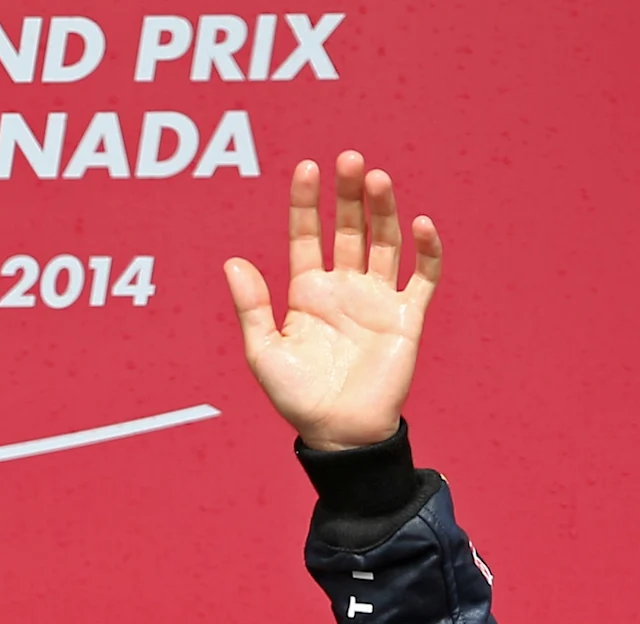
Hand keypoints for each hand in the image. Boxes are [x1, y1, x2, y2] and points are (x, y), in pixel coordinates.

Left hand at [227, 152, 438, 450]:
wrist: (338, 431)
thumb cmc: (296, 396)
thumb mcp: (263, 351)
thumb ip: (251, 306)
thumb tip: (232, 262)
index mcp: (307, 292)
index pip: (307, 236)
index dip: (306, 203)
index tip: (306, 168)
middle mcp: (344, 287)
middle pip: (349, 228)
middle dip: (348, 194)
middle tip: (349, 159)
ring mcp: (377, 298)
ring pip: (384, 241)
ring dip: (383, 210)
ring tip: (377, 178)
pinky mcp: (406, 316)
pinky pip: (421, 276)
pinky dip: (424, 250)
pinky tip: (418, 224)